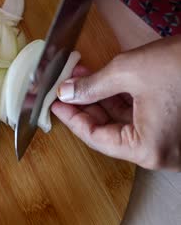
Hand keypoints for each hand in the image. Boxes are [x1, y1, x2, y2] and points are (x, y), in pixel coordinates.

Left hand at [51, 36, 180, 170]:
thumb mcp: (128, 72)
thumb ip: (92, 86)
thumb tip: (67, 92)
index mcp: (149, 149)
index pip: (96, 138)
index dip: (72, 119)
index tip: (55, 103)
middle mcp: (161, 152)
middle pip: (109, 131)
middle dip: (85, 104)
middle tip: (65, 87)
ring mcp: (170, 141)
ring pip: (124, 123)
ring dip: (100, 99)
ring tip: (80, 77)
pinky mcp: (175, 127)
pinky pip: (140, 118)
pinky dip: (120, 100)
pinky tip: (102, 80)